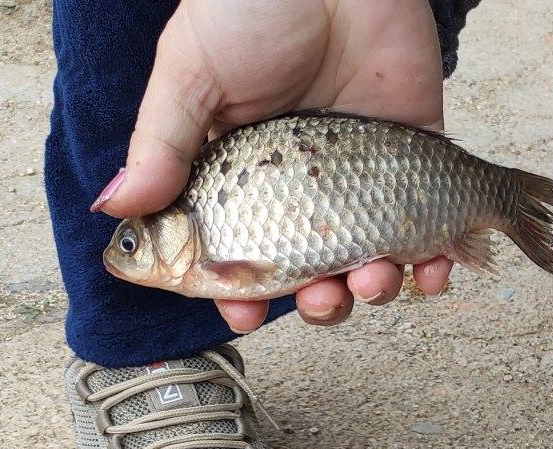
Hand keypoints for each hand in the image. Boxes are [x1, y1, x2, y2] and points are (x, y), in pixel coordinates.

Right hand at [93, 0, 450, 331]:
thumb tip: (116, 208)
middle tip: (324, 298)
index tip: (246, 313)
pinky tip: (431, 271)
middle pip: (311, 271)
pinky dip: (436, 263)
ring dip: (376, 289)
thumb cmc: (250, 5)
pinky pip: (433, 228)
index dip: (240, 292)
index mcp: (239, 171)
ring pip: (372, 261)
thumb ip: (162, 144)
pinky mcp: (417, 157)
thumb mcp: (190, 71)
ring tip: (375, 280)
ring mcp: (362, 174)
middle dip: (320, 302)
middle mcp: (302, 184)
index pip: (238, 250)